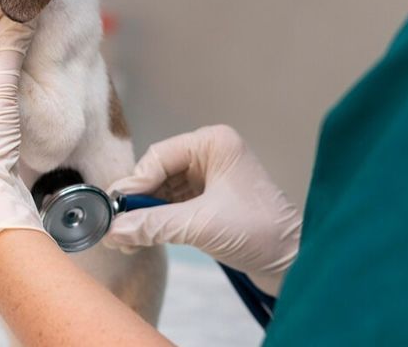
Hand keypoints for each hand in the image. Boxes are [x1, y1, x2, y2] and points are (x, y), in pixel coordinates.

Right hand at [104, 125, 301, 294]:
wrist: (294, 263)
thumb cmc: (260, 232)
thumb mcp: (200, 225)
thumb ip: (154, 225)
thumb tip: (114, 230)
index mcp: (214, 144)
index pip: (159, 157)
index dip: (135, 184)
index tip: (114, 208)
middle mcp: (210, 154)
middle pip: (158, 173)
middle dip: (138, 201)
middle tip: (114, 226)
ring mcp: (210, 178)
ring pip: (163, 191)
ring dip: (144, 214)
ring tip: (124, 238)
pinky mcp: (209, 201)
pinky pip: (173, 205)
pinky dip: (157, 221)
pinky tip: (140, 237)